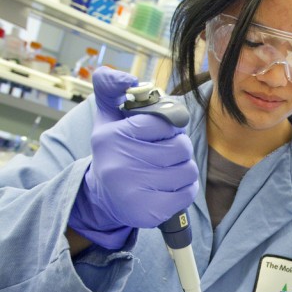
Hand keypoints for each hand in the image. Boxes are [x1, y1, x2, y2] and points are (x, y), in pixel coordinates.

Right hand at [68, 67, 198, 248]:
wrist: (103, 196)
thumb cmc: (114, 150)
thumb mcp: (107, 116)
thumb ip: (110, 87)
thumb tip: (127, 78)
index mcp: (112, 136)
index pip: (163, 122)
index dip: (169, 127)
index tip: (160, 133)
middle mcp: (119, 164)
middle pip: (181, 147)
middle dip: (179, 148)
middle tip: (166, 153)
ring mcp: (133, 190)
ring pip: (188, 170)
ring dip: (183, 169)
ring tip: (166, 170)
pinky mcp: (147, 213)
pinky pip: (187, 193)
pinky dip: (185, 189)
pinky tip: (169, 187)